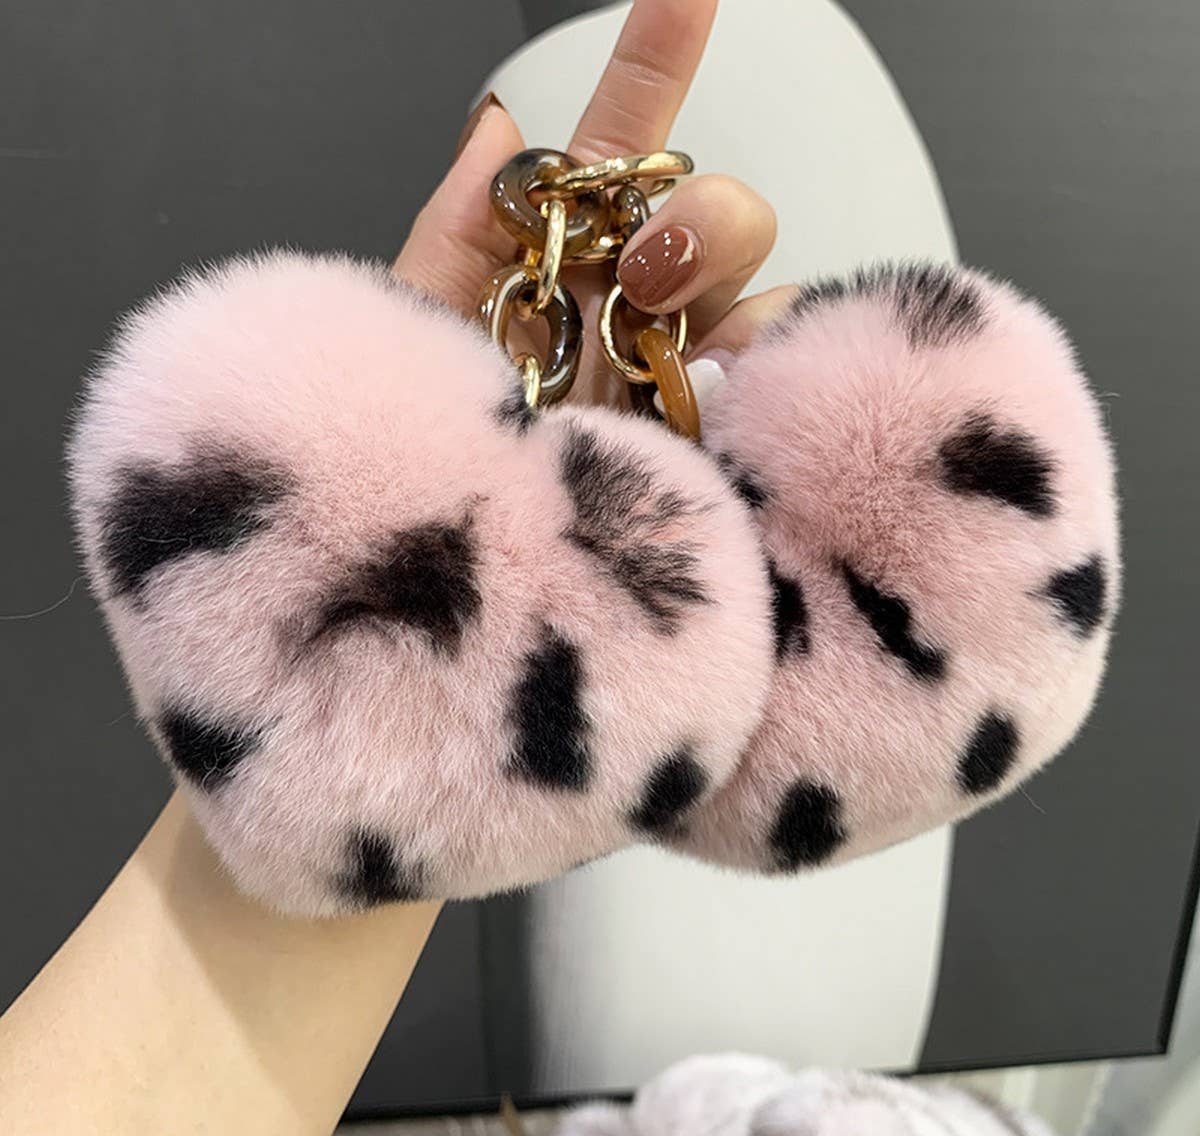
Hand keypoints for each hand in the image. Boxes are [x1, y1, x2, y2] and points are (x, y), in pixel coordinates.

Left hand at [393, 0, 777, 408]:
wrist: (471, 559)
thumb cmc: (430, 447)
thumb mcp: (419, 332)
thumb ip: (454, 232)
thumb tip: (496, 126)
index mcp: (568, 262)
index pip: (622, 150)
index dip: (655, 64)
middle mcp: (636, 307)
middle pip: (717, 207)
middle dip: (702, 215)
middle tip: (637, 277)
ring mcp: (684, 367)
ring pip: (762, 281)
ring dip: (724, 290)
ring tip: (656, 356)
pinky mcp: (719, 425)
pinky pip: (781, 361)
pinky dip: (760, 361)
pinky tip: (705, 393)